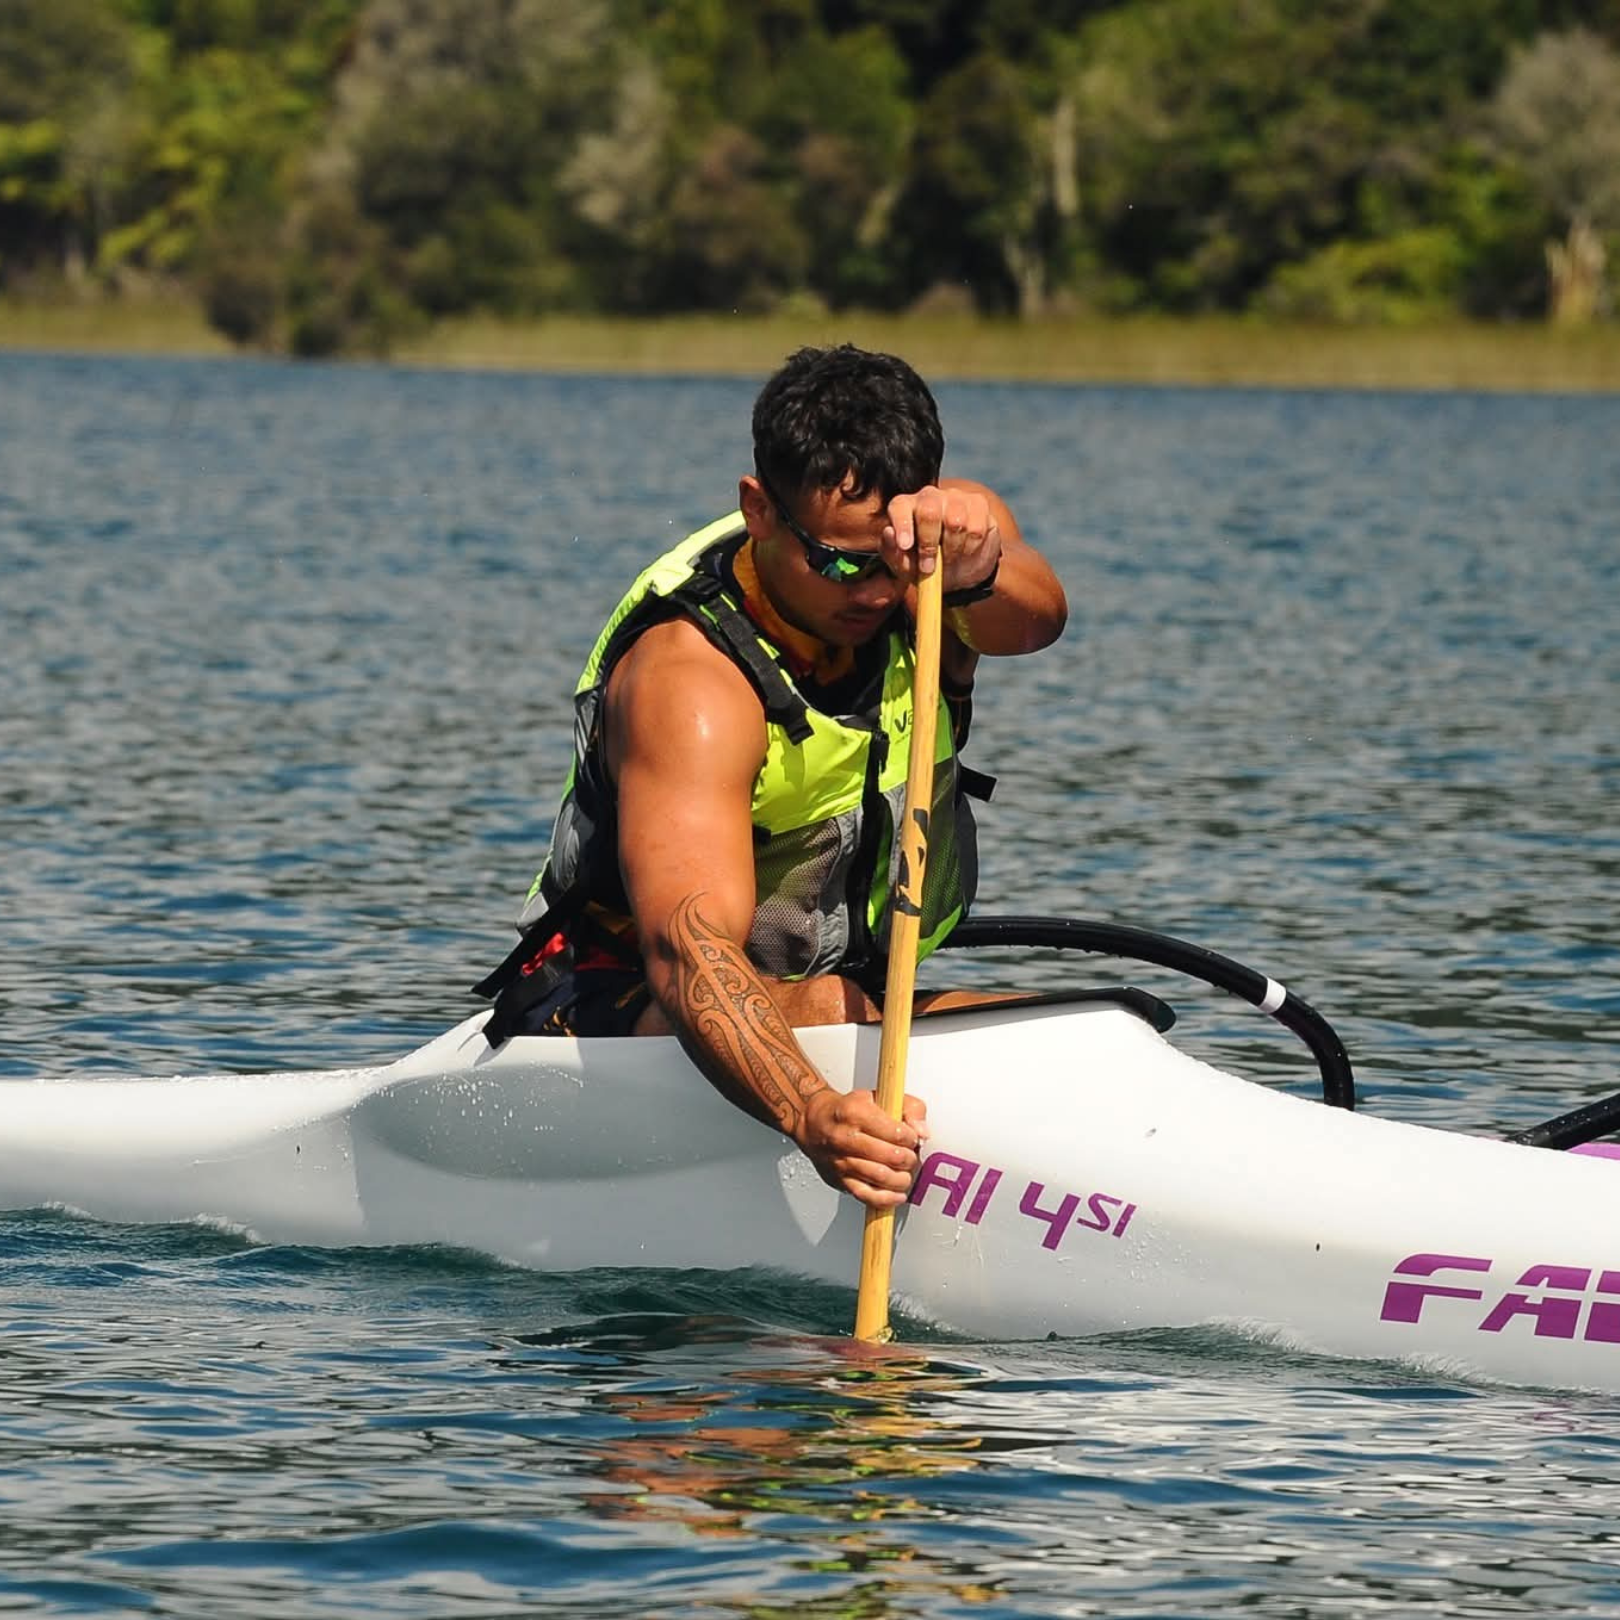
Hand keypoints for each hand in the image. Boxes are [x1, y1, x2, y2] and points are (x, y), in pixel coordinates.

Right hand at [794, 1087, 930, 1207]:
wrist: (815, 1123)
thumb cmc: (849, 1110)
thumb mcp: (879, 1097)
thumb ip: (909, 1108)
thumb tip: (923, 1132)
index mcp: (856, 1113)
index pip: (895, 1132)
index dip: (911, 1138)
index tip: (912, 1138)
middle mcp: (845, 1138)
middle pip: (890, 1156)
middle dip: (909, 1159)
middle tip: (910, 1156)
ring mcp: (841, 1162)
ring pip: (881, 1177)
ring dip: (901, 1178)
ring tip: (905, 1172)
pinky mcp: (840, 1181)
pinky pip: (867, 1196)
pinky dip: (887, 1198)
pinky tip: (897, 1193)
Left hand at [884, 485, 1000, 597]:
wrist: (958, 570)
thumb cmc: (924, 565)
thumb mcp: (905, 566)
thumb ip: (893, 553)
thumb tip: (889, 533)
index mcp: (904, 507)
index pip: (900, 507)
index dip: (902, 525)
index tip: (905, 546)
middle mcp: (929, 496)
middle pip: (929, 511)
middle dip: (928, 544)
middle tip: (929, 568)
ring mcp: (955, 497)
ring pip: (955, 521)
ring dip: (951, 550)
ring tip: (948, 561)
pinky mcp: (978, 504)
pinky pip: (976, 528)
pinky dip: (970, 549)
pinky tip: (964, 553)